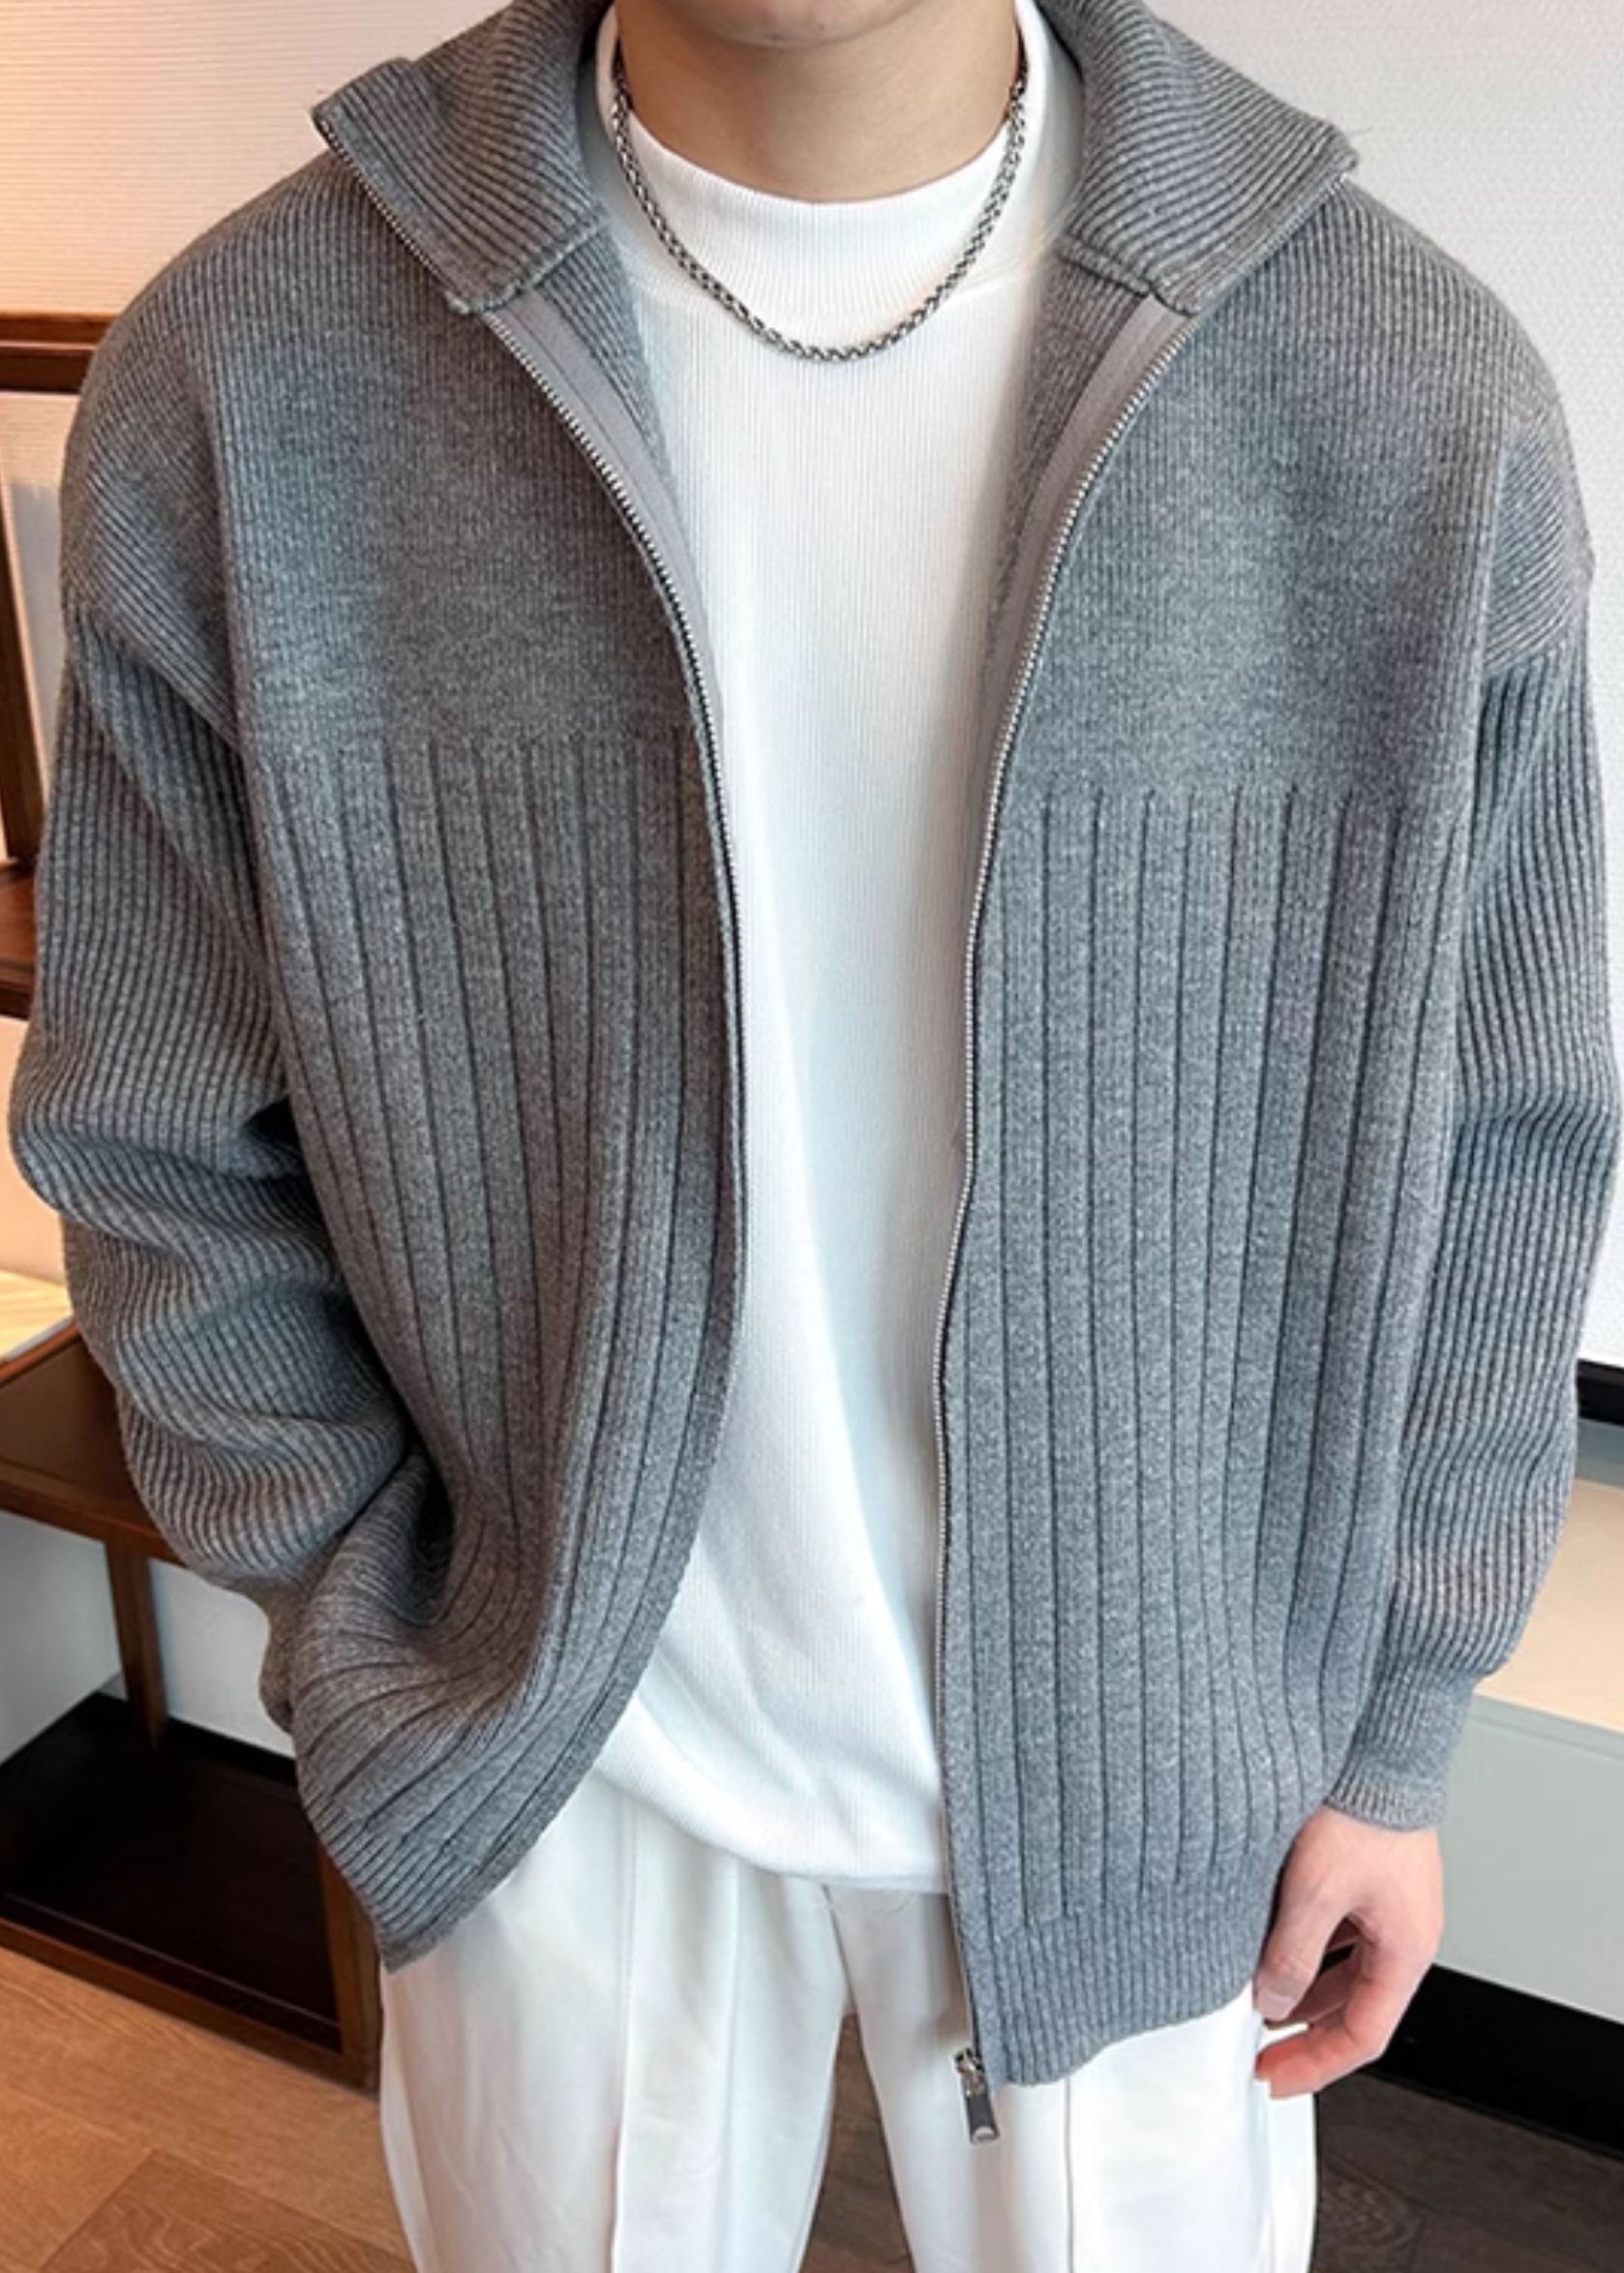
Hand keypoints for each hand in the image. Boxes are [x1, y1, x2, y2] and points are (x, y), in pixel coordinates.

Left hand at [1251, 1804, 1442, 2097]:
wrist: (1379, 1748)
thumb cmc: (1363, 1807)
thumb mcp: (1316, 1891)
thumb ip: (1292, 1952)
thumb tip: (1270, 1997)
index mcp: (1406, 1950)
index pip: (1363, 2035)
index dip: (1316, 2064)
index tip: (1274, 2076)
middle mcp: (1403, 1933)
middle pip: (1352, 2006)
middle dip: (1304, 2032)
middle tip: (1258, 2046)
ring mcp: (1389, 1906)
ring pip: (1342, 1969)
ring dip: (1301, 1988)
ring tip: (1255, 1997)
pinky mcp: (1370, 1878)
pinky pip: (1337, 1932)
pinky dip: (1306, 1949)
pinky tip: (1270, 1944)